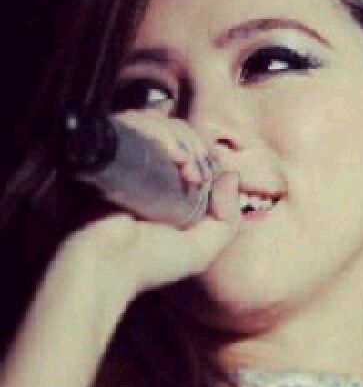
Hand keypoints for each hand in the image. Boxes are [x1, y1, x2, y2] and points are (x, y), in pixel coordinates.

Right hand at [62, 111, 243, 302]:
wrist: (107, 266)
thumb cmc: (152, 262)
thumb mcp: (203, 248)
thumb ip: (228, 218)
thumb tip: (231, 175)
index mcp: (164, 184)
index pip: (190, 147)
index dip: (205, 154)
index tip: (209, 176)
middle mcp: (143, 165)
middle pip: (177, 128)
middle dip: (196, 146)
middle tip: (196, 176)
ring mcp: (123, 155)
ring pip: (159, 121)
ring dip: (180, 139)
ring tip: (184, 168)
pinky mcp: (107, 148)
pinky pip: (136, 120)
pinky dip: (160, 132)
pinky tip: (172, 157)